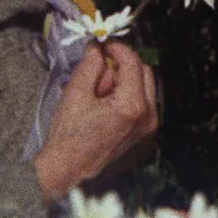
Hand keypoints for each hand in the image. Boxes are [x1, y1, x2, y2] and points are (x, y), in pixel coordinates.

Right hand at [34, 42, 157, 202]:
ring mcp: (149, 129)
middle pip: (145, 72)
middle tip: (100, 65)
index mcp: (132, 105)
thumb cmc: (69, 137)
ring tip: (100, 92)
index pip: (132, 62)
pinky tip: (107, 106)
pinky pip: (144, 105)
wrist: (67, 172)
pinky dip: (129, 97)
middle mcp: (148, 117)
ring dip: (127, 81)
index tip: (104, 44)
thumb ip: (91, 65)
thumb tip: (98, 48)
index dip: (117, 48)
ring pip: (146, 88)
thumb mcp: (76, 93)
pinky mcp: (145, 137)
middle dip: (123, 64)